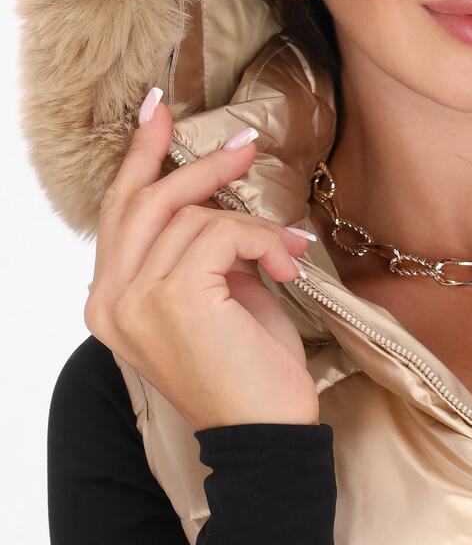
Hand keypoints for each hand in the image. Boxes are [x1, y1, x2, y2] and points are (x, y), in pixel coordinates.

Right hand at [85, 86, 320, 430]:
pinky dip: (262, 238)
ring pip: (193, 216)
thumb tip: (217, 194)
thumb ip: (201, 250)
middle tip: (244, 147)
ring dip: (251, 222)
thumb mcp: (218, 296)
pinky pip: (222, 233)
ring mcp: (137, 300)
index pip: (118, 213)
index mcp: (111, 302)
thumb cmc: (248, 370)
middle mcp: (111, 300)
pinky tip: (286, 264)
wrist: (268, 433)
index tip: (157, 111)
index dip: (139, 158)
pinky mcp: (175, 298)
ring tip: (287, 246)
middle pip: (146, 201)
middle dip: (198, 165)